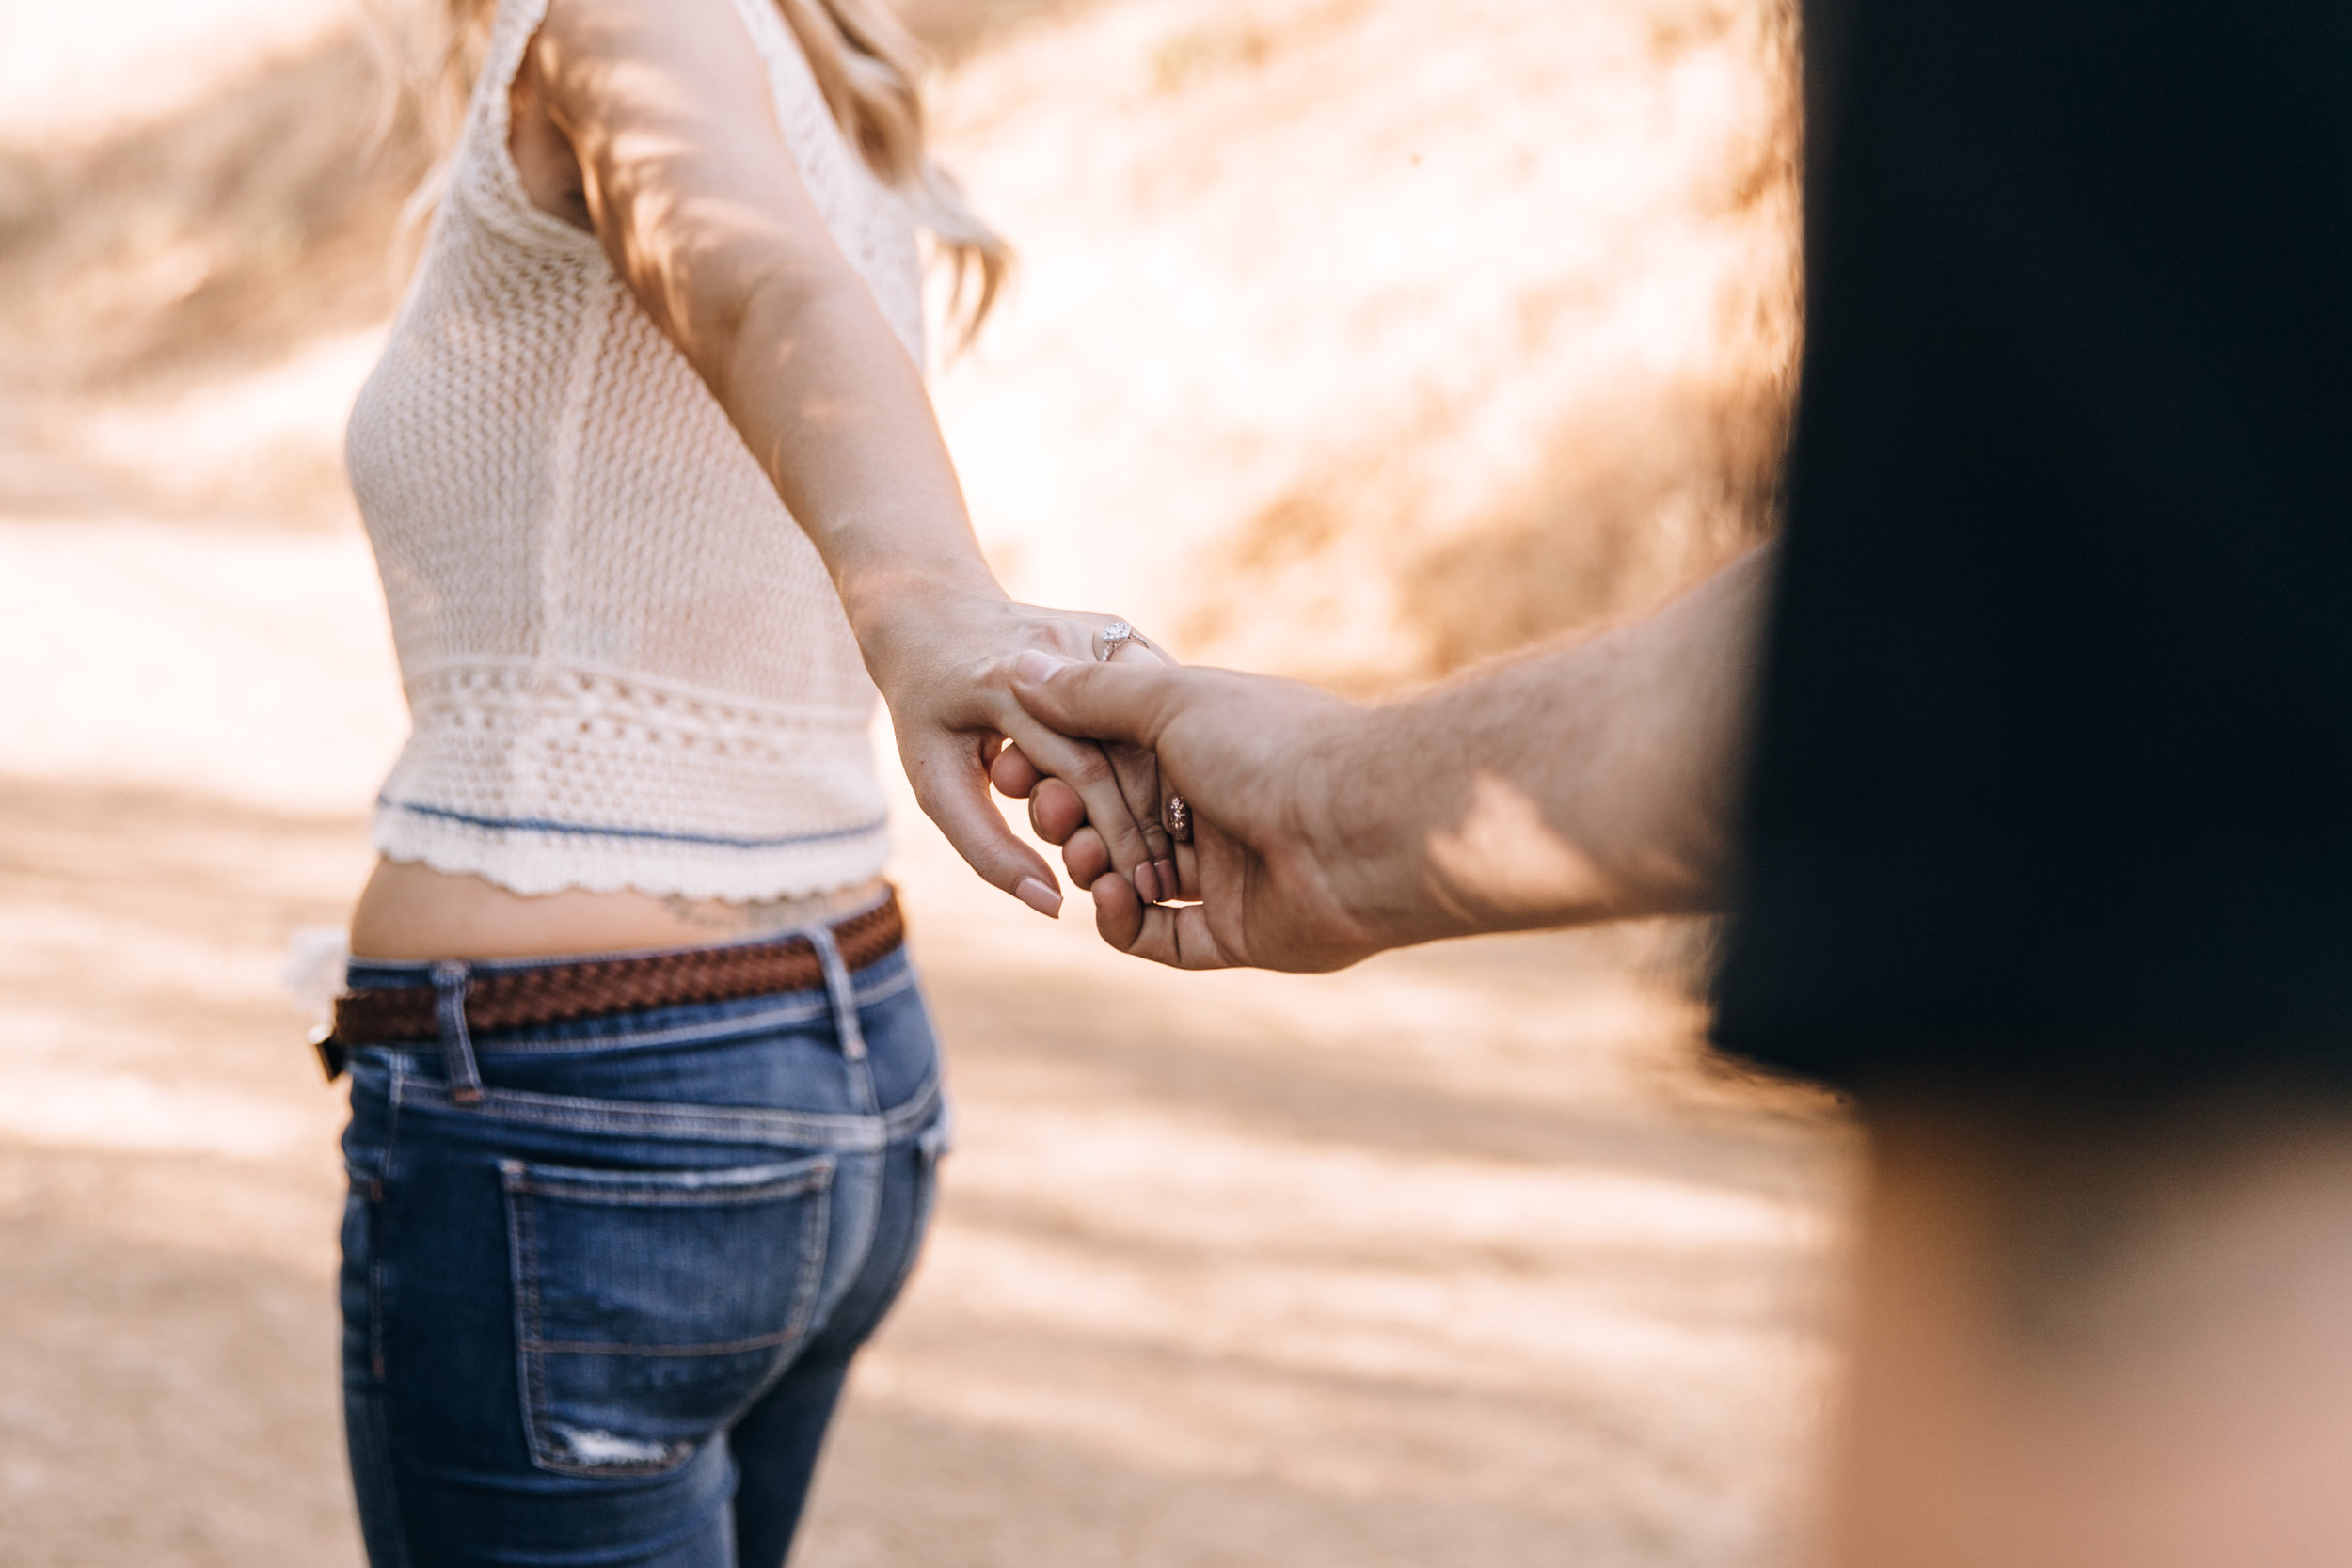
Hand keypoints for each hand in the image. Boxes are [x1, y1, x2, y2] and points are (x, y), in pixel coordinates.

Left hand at [856, 589, 1181, 915]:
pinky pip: (1158, 696)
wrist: (931, 613)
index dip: (1117, 838)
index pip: (1083, 771)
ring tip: (1182, 846)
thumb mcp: (937, 783)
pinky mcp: (1117, 629)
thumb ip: (987, 848)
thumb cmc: (928, 710)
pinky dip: (1171, 747)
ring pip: (1156, 720)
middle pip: (1130, 748)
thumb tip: (1052, 905)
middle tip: (1170, 880)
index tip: (1139, 892)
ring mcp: (1093, 632)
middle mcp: (1057, 651)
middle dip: (1154, 822)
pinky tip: (1186, 795)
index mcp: (1006, 684)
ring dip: (1174, 785)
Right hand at [997, 652, 1394, 970]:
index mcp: (1205, 748)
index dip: (1065, 767)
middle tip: (1045, 817)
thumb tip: (1018, 669)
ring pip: (1136, 881)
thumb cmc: (1271, 744)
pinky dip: (1124, 923)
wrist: (1358, 823)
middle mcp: (1216, 808)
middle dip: (1074, 823)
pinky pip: (1162, 937)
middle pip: (1120, 824)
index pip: (1115, 762)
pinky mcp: (1235, 931)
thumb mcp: (1170, 700)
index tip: (1017, 769)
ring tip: (1080, 858)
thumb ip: (1092, 694)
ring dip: (1094, 871)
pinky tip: (1105, 898)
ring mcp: (1227, 872)